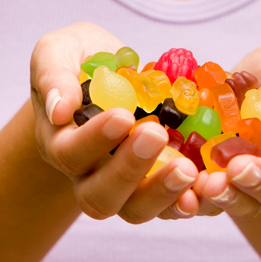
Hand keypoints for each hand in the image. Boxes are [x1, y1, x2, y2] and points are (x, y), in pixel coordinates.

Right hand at [30, 23, 199, 222]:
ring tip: (188, 169)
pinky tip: (208, 183)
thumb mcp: (58, 52)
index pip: (70, 154)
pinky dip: (189, 198)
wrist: (111, 73)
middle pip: (100, 197)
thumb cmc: (82, 61)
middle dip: (129, 171)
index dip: (95, 140)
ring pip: (136, 209)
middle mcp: (90, 174)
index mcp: (62, 143)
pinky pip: (170, 204)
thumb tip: (59, 111)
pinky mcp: (156, 182)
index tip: (123, 115)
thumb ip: (53, 75)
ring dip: (162, 193)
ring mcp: (125, 184)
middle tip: (156, 135)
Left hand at [195, 38, 260, 217]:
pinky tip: (176, 192)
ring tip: (205, 185)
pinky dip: (190, 200)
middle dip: (258, 185)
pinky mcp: (212, 181)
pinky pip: (203, 200)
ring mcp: (244, 179)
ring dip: (224, 198)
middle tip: (237, 172)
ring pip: (241, 202)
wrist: (242, 89)